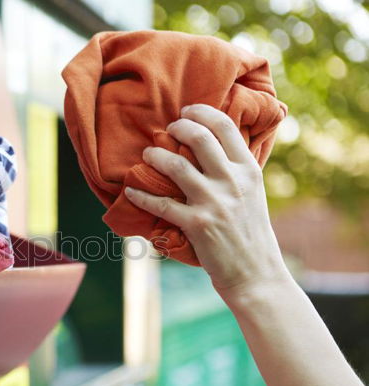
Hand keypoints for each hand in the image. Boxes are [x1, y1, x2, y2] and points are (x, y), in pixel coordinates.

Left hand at [125, 104, 291, 294]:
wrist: (255, 274)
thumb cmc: (250, 234)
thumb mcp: (252, 195)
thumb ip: (234, 171)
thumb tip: (212, 148)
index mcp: (248, 171)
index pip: (225, 128)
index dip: (202, 113)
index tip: (186, 110)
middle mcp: (233, 182)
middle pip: (199, 138)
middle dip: (178, 127)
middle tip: (166, 129)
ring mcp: (214, 203)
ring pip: (176, 167)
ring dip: (156, 156)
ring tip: (147, 154)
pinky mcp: (197, 224)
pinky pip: (161, 204)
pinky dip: (141, 196)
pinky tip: (131, 191)